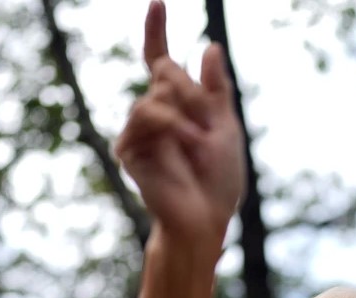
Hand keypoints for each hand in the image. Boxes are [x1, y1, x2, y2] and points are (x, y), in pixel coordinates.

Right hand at [115, 0, 244, 260]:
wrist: (206, 218)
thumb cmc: (220, 180)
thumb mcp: (227, 127)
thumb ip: (216, 90)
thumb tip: (210, 46)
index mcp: (176, 106)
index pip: (160, 61)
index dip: (156, 30)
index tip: (158, 1)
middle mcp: (153, 114)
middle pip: (167, 73)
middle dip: (193, 97)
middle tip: (205, 132)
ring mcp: (138, 131)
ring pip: (155, 93)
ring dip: (184, 115)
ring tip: (195, 143)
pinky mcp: (128, 149)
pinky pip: (146, 114)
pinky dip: (171, 126)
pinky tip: (182, 147)